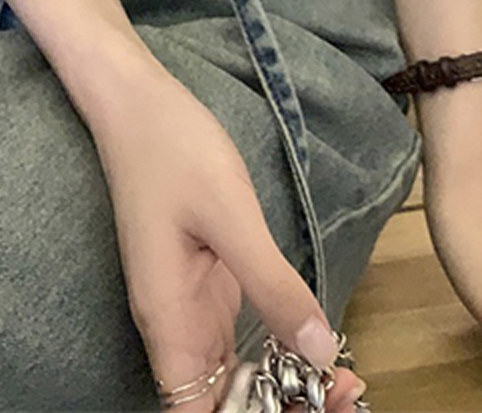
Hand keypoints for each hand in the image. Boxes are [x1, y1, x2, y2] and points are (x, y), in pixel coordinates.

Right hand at [85, 63, 366, 411]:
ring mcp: (188, 305)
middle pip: (220, 403)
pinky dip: (275, 353)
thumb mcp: (230, 214)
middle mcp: (175, 324)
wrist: (137, 100)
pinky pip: (239, 341)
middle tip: (343, 393)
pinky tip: (314, 347)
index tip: (307, 411)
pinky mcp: (204, 284)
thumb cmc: (170, 148)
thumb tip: (320, 351)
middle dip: (280, 408)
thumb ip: (272, 284)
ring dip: (283, 388)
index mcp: (168, 319)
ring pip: (233, 378)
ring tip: (344, 381)